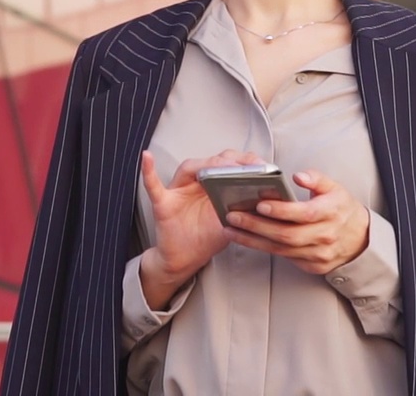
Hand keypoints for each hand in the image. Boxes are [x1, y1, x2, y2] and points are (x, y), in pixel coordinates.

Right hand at [138, 149, 260, 307]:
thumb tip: (269, 199)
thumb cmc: (206, 237)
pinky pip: (153, 185)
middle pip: (212, 162)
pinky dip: (148, 171)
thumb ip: (244, 207)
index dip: (246, 162)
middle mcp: (196, 182)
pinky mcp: (163, 203)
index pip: (230, 164)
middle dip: (231, 161)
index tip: (266, 166)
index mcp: (213, 184)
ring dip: (205, 165)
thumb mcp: (231, 221)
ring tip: (217, 166)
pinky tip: (147, 157)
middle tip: (249, 167)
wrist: (184, 259)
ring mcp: (178, 190)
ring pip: (190, 168)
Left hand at [224, 169, 369, 274]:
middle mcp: (325, 236)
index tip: (260, 204)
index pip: (304, 213)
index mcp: (332, 213)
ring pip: (281, 249)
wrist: (361, 240)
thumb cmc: (341, 209)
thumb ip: (316, 179)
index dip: (281, 210)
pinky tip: (245, 238)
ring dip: (253, 239)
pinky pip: (283, 257)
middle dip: (257, 226)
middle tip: (233, 216)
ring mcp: (318, 254)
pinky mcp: (312, 266)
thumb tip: (298, 176)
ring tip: (231, 228)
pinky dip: (263, 248)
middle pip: (287, 234)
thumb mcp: (335, 188)